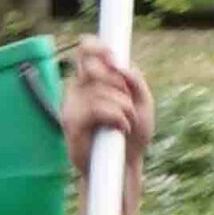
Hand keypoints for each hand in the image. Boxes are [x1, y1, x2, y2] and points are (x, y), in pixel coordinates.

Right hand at [59, 37, 152, 183]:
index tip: (112, 55)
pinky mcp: (70, 123)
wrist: (125, 168)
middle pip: (95, 68)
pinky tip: (120, 130)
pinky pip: (99, 108)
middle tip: (129, 106)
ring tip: (126, 125)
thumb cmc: (131, 136)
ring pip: (102, 91)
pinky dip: (118, 118)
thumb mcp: (143, 105)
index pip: (85, 51)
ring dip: (125, 110)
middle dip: (121, 87)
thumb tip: (121, 66)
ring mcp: (71, 106)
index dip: (96, 47)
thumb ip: (136, 81)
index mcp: (91, 81)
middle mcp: (77, 90)